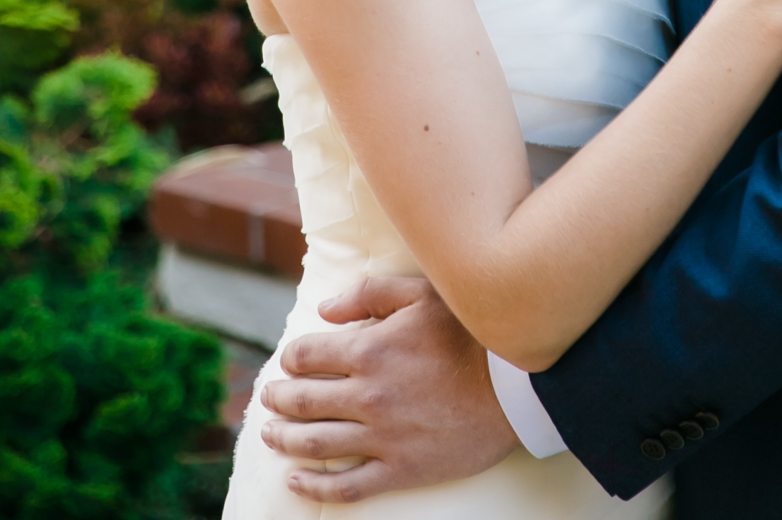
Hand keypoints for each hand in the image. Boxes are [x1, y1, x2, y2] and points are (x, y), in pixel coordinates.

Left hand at [259, 273, 516, 501]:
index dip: (291, 357)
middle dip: (278, 398)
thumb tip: (324, 310)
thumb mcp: (422, 294)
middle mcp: (368, 395)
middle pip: (304, 400)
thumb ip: (368, 293)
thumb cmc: (470, 332)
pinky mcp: (400, 469)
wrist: (514, 384)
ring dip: (285, 439)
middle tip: (267, 399)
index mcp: (370, 350)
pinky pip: (346, 485)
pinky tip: (295, 482)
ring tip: (269, 434)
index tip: (288, 361)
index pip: (308, 355)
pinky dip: (314, 487)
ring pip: (316, 443)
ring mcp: (382, 436)